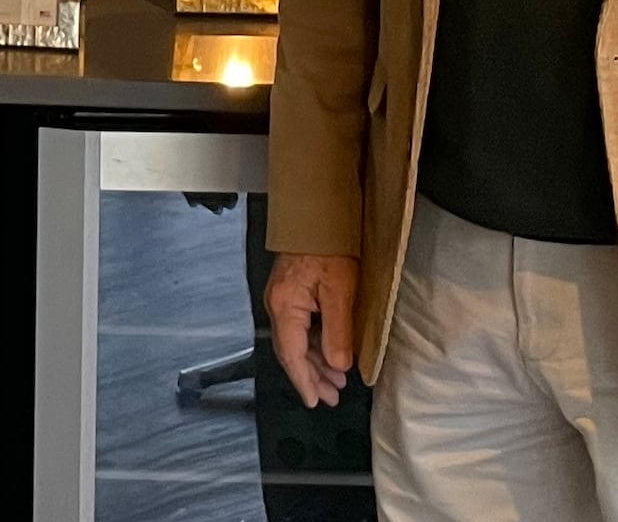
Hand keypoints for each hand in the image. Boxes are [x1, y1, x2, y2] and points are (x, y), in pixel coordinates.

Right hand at [262, 253, 359, 407]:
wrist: (318, 215)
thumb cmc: (327, 248)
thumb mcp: (339, 292)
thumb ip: (338, 333)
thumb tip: (339, 366)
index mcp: (284, 308)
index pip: (291, 355)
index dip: (304, 381)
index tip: (315, 402)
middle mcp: (278, 306)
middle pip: (292, 352)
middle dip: (312, 377)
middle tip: (332, 397)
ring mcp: (283, 299)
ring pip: (297, 342)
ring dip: (317, 363)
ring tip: (337, 381)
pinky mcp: (293, 293)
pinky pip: (301, 329)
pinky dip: (317, 345)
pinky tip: (332, 354)